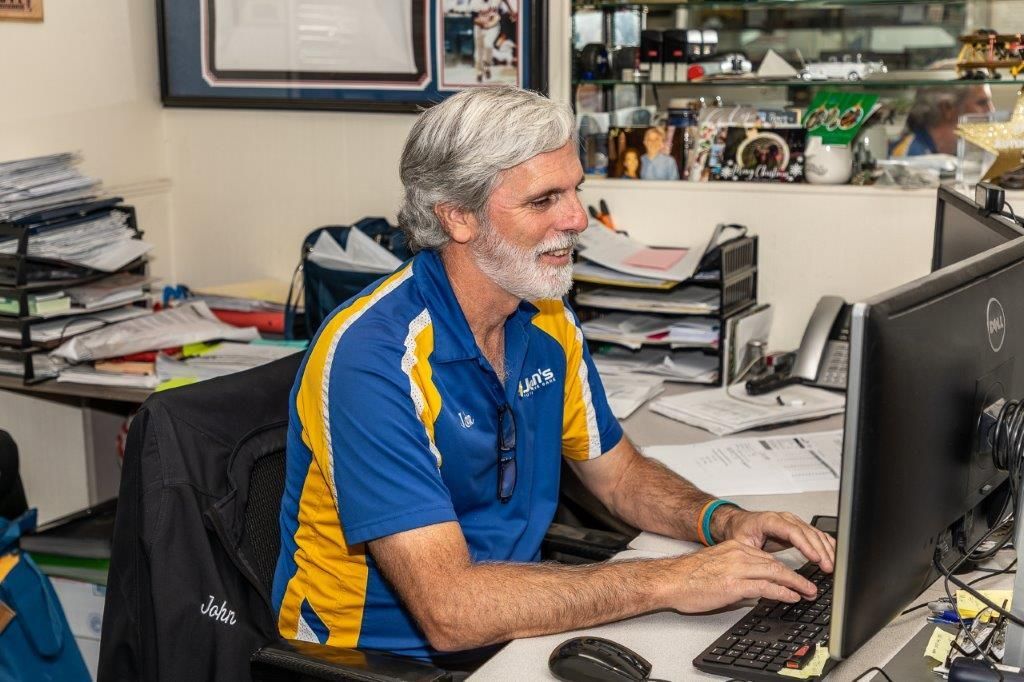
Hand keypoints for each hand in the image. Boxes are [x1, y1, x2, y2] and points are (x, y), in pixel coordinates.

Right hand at [666, 540, 817, 612]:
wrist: (669, 580)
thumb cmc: (688, 577)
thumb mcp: (716, 566)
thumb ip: (736, 571)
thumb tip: (753, 586)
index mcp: (734, 548)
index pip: (767, 557)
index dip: (785, 567)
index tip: (796, 576)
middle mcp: (738, 554)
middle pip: (775, 563)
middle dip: (797, 575)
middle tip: (810, 585)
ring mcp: (736, 569)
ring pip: (775, 572)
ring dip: (796, 583)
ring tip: (808, 592)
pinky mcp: (733, 585)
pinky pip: (765, 587)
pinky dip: (782, 592)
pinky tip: (792, 597)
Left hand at [714, 508, 835, 572]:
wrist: (737, 522)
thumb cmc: (739, 531)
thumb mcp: (740, 543)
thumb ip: (752, 555)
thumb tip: (764, 570)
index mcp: (770, 520)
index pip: (792, 531)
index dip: (806, 545)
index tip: (816, 558)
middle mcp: (784, 519)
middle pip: (807, 533)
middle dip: (820, 550)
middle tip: (828, 567)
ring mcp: (792, 522)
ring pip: (814, 533)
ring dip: (826, 549)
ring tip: (832, 566)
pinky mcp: (797, 528)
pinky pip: (815, 535)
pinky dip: (826, 545)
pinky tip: (833, 555)